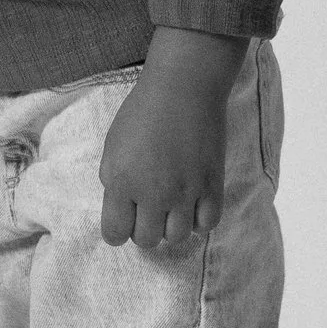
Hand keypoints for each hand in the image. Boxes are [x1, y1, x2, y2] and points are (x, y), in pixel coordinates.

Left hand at [98, 30, 246, 245]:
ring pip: (177, 238)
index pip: (114, 234)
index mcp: (122, 182)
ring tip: (170, 206)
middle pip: (146, 240)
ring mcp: (185, 192)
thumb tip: (122, 207)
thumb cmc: (143, 111)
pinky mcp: (213, 186)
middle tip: (147, 209)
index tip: (122, 218)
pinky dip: (199, 221)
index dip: (116, 229)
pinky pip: (207, 225)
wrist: (184, 87)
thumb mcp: (113, 145)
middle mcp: (153, 193)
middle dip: (143, 228)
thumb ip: (114, 180)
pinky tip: (193, 205)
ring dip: (171, 226)